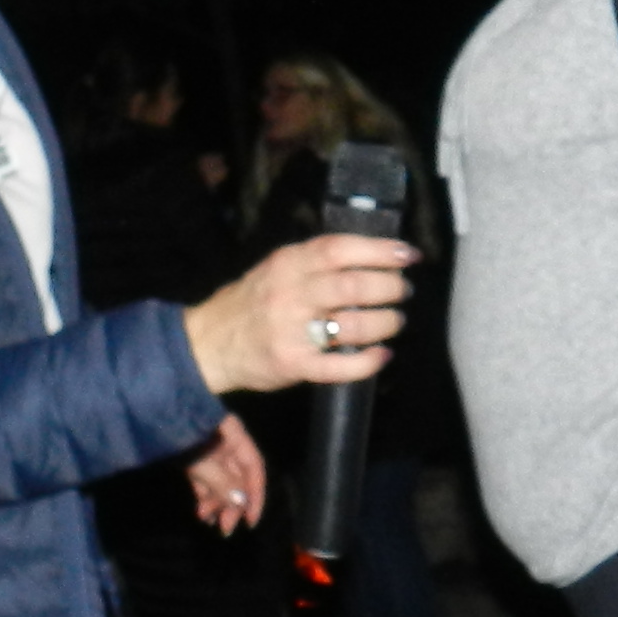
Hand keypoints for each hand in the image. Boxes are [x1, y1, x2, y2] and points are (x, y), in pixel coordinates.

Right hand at [182, 232, 416, 397]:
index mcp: (287, 264)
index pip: (339, 249)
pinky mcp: (294, 364)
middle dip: (389, 288)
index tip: (408, 255)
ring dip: (385, 323)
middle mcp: (290, 294)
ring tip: (395, 321)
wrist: (209, 343)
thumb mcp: (275, 267)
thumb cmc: (252, 302)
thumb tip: (370, 253)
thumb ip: (314, 261)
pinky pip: (339, 367)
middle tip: (403, 291)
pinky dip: (368, 362)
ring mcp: (291, 331)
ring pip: (353, 326)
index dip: (379, 250)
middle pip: (352, 286)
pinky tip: (382, 355)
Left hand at [185, 415, 269, 531]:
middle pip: (237, 478)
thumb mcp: (204, 462)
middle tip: (225, 529)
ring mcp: (208, 450)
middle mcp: (225, 443)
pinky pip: (204, 480)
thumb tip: (240, 504)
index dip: (254, 496)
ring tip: (207, 520)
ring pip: (219, 481)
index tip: (250, 522)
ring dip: (216, 502)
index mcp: (235, 436)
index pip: (254, 469)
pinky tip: (202, 513)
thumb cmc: (181, 436)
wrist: (147, 417)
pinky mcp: (192, 457)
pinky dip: (204, 496)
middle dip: (231, 504)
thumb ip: (224, 483)